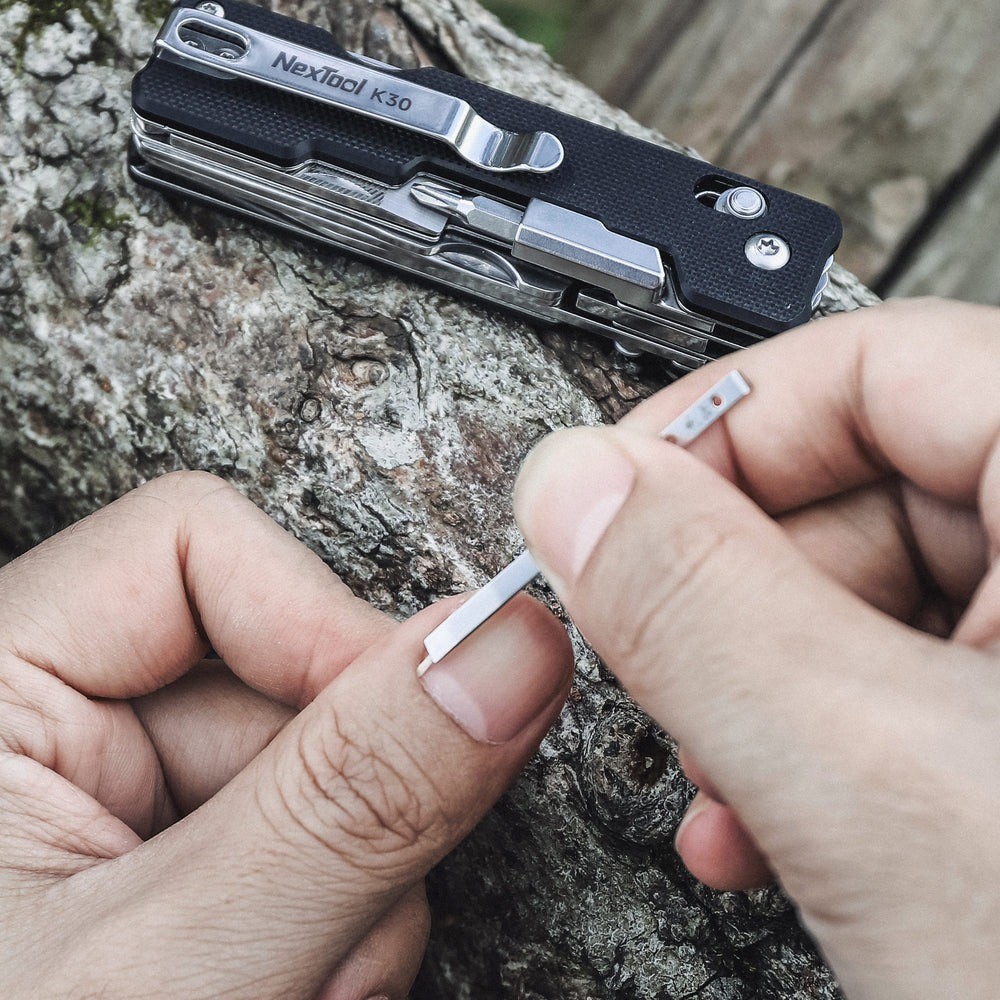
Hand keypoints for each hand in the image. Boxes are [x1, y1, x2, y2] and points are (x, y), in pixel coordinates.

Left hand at [0, 472, 571, 998]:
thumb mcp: (172, 976)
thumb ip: (354, 798)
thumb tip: (511, 642)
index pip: (197, 544)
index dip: (323, 619)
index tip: (423, 729)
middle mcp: (43, 725)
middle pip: (277, 668)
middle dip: (346, 806)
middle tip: (323, 949)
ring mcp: (114, 804)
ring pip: (318, 770)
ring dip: (349, 889)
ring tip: (299, 992)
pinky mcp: (171, 870)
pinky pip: (311, 844)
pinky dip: (335, 927)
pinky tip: (293, 990)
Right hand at [513, 298, 999, 999]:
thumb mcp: (884, 790)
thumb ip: (701, 611)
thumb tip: (575, 489)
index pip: (879, 364)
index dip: (723, 429)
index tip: (614, 509)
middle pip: (872, 482)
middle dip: (732, 586)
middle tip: (658, 668)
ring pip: (878, 594)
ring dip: (766, 681)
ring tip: (722, 783)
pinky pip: (909, 681)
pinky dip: (824, 738)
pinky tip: (778, 819)